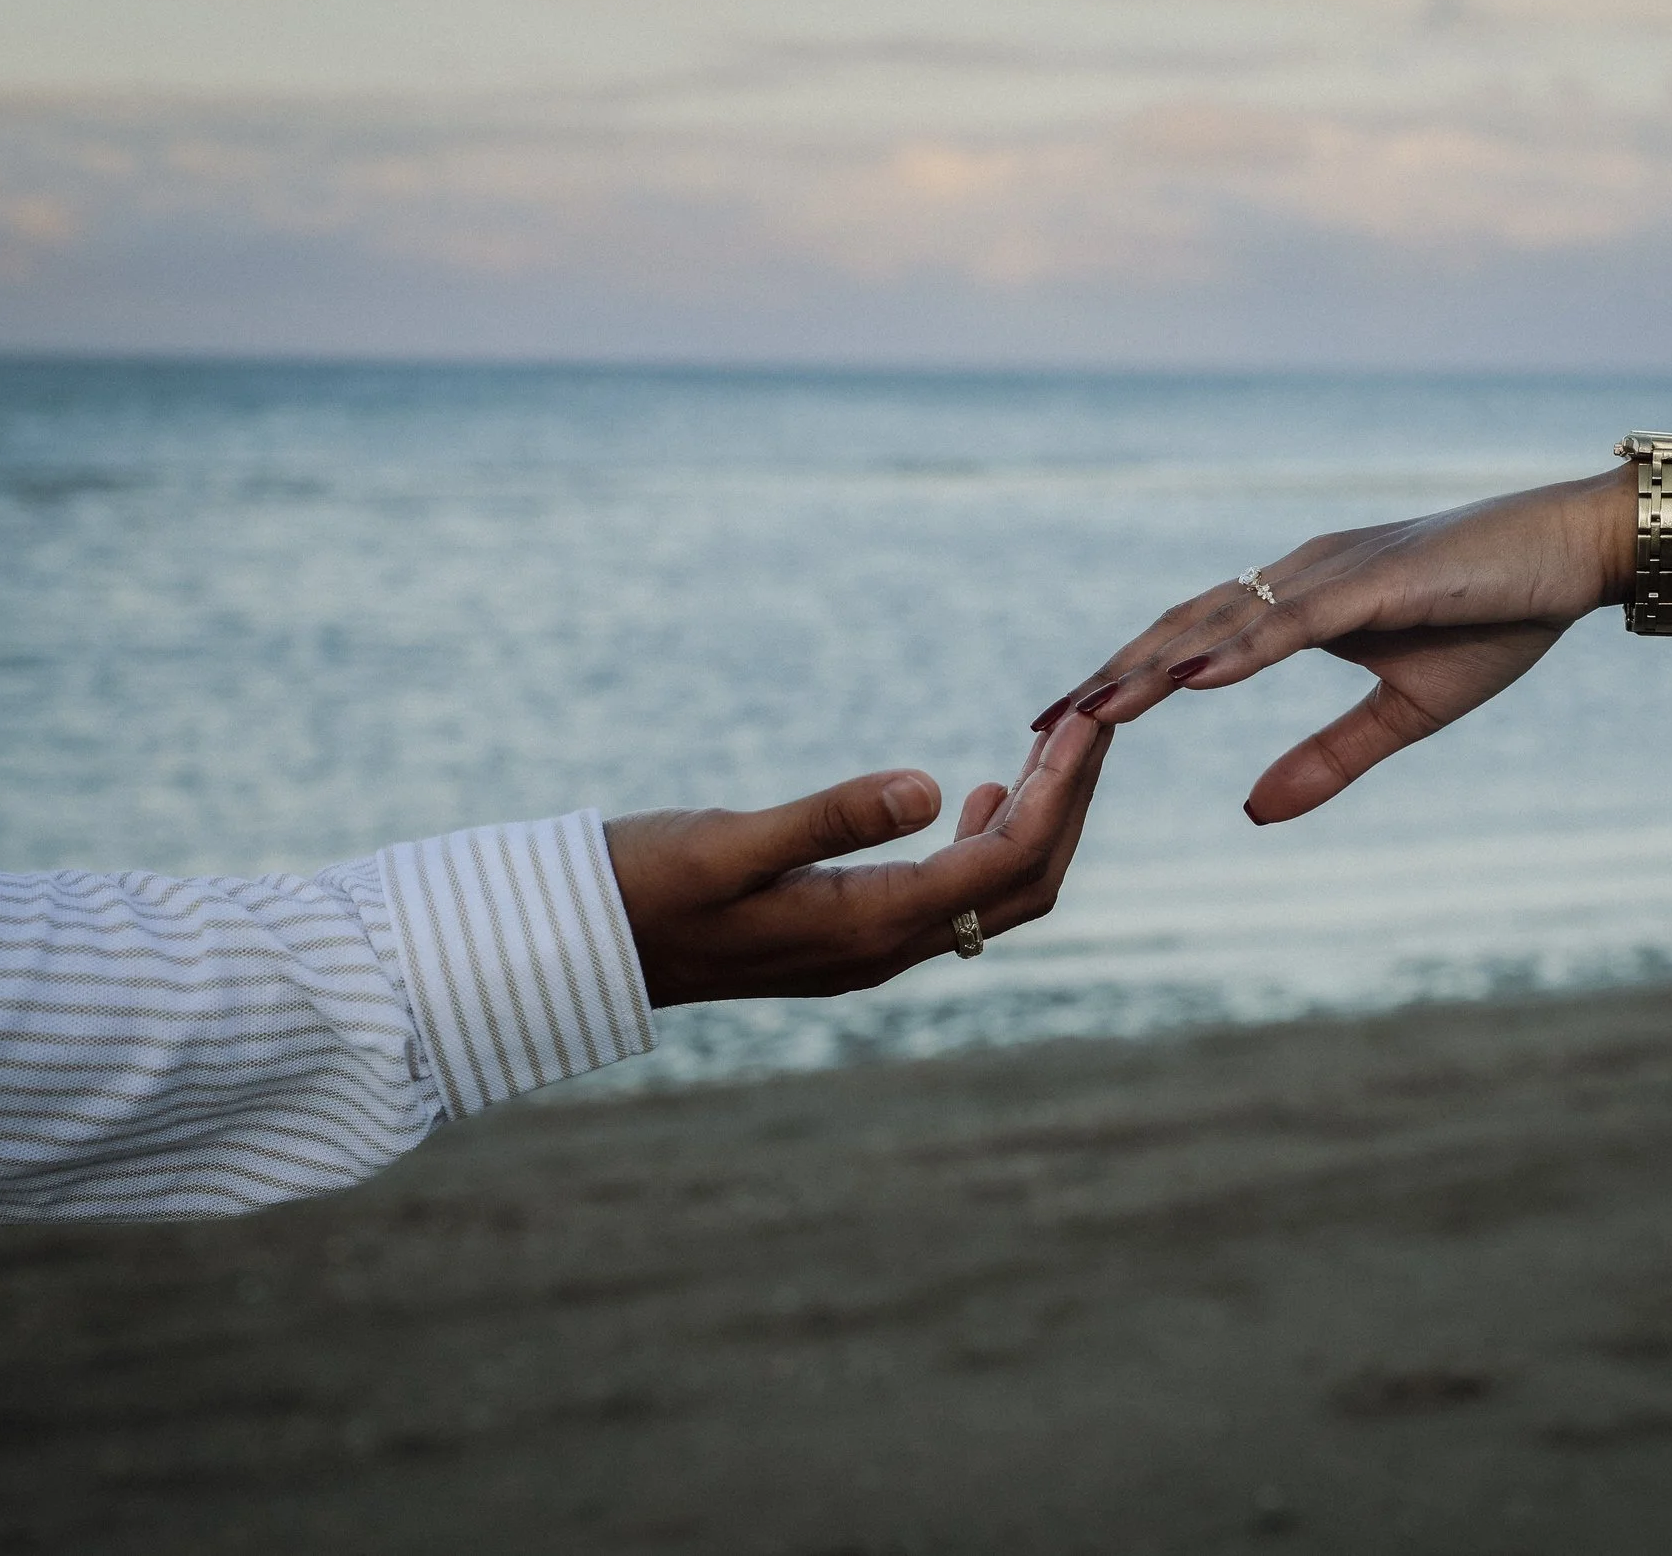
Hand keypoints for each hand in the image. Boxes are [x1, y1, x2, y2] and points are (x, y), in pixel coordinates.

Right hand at [604, 710, 1109, 1005]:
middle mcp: (881, 949)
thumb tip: (933, 786)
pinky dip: (982, 842)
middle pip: (1022, 886)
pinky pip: (946, 895)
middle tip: (1093, 724)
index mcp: (868, 927)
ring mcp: (866, 949)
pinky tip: (972, 796)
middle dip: (1067, 805)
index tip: (1091, 721)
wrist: (577, 945)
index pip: (1007, 862)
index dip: (1060, 792)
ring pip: (989, 893)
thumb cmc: (641, 887)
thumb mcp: (731, 842)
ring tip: (1050, 748)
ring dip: (1032, 821)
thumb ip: (831, 818)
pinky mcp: (843, 934)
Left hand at [1045, 458, 1671, 824]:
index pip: (1190, 643)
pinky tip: (1192, 677)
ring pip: (1219, 622)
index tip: (1062, 723)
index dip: (1124, 682)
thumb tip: (1249, 812)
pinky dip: (1237, 648)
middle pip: (1180, 628)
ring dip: (1150, 667)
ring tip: (1087, 708)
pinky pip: (1292, 622)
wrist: (1578, 555)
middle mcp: (1298, 578)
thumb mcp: (1405, 714)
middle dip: (1107, 677)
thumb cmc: (1498, 618)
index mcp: (1298, 605)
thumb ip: (1326, 760)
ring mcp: (1332, 574)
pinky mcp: (1376, 581)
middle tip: (1036, 725)